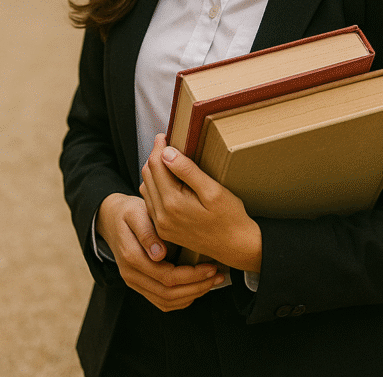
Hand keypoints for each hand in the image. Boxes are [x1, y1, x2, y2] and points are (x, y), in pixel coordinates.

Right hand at [96, 192, 223, 310]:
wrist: (111, 218)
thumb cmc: (129, 212)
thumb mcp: (136, 213)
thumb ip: (147, 232)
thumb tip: (159, 255)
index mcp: (132, 258)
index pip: (166, 277)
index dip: (192, 276)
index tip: (211, 266)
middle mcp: (132, 276)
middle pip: (168, 294)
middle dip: (197, 287)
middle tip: (217, 276)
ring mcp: (135, 283)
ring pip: (166, 302)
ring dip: (192, 295)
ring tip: (212, 282)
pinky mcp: (141, 285)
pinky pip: (162, 302)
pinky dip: (181, 299)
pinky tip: (197, 288)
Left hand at [140, 134, 261, 272]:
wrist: (236, 247)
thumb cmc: (230, 217)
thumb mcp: (213, 190)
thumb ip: (188, 171)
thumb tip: (167, 152)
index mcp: (173, 203)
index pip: (156, 166)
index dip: (159, 147)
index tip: (164, 135)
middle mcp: (162, 216)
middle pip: (147, 176)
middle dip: (154, 157)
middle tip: (165, 143)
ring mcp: (161, 225)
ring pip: (146, 189)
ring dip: (153, 172)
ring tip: (167, 160)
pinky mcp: (164, 230)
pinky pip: (151, 203)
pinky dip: (155, 188)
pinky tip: (168, 181)